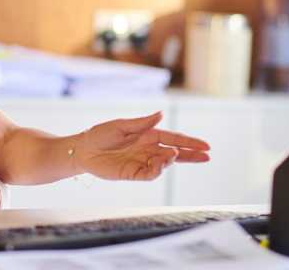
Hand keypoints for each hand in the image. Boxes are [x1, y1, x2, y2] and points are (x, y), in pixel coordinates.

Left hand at [76, 112, 209, 180]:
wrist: (82, 150)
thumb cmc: (100, 134)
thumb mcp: (122, 125)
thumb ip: (142, 123)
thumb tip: (161, 114)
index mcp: (148, 135)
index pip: (173, 138)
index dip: (189, 142)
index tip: (205, 146)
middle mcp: (148, 149)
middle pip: (174, 153)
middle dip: (191, 155)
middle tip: (206, 156)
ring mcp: (141, 162)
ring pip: (164, 163)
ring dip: (171, 160)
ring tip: (174, 154)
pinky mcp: (133, 173)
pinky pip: (149, 174)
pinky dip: (158, 170)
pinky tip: (161, 164)